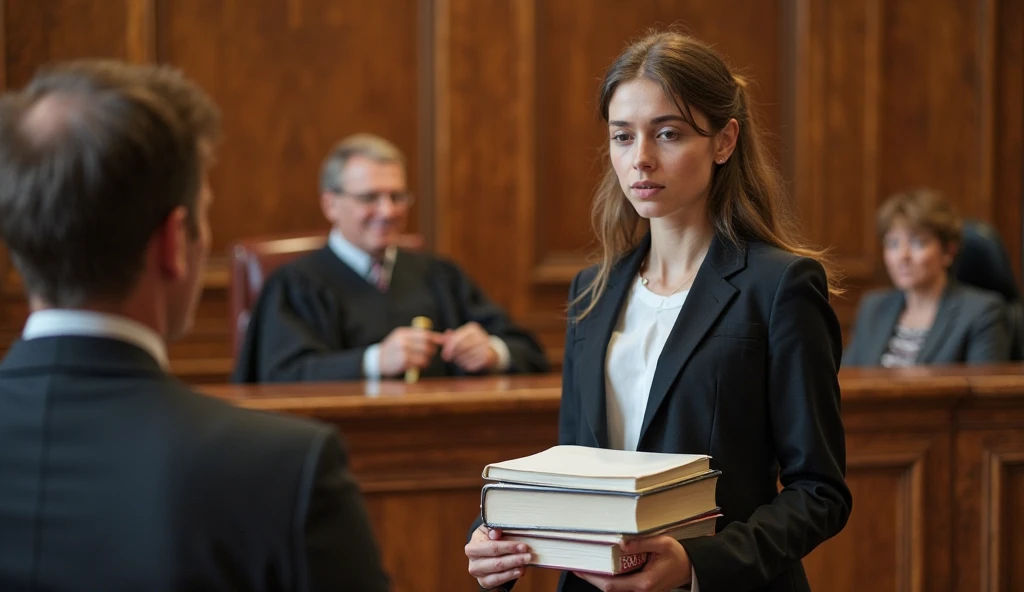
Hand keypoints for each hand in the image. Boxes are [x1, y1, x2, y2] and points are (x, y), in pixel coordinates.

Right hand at [378, 327, 441, 376]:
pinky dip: (422, 365)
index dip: (436, 338)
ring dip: (428, 359)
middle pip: (427, 344)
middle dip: (432, 350)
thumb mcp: (401, 338)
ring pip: (425, 355)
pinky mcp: (403, 362)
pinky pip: (420, 363)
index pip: (425, 334)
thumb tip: (438, 336)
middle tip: (431, 353)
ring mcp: (402, 351)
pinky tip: (418, 365)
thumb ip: (416, 336)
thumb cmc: (393, 349)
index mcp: (403, 333)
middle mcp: (403, 340)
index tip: (444, 341)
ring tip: (423, 360)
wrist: (377, 360)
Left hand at [441, 322, 498, 371]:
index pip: (455, 339)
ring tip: (460, 360)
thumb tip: (430, 337)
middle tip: (449, 359)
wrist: (490, 352)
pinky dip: (467, 366)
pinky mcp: (488, 356)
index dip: (448, 349)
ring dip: (459, 361)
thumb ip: (447, 339)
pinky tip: (467, 364)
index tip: (444, 356)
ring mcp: (485, 346)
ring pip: (465, 357)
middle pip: (460, 348)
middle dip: (453, 356)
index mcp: (472, 328)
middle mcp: (480, 335)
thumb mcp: (460, 339)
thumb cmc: (470, 344)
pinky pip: (472, 364)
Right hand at [465, 525, 531, 588]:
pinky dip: (510, 576)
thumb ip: (493, 528)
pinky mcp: (484, 582)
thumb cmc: (488, 537)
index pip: (492, 548)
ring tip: (526, 562)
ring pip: (499, 572)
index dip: (508, 547)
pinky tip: (520, 570)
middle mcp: (473, 563)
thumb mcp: (489, 529)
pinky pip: (498, 581)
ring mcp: (478, 574)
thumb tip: (496, 532)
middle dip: (514, 559)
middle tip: (528, 556)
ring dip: (514, 567)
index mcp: (472, 547)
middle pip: (496, 562)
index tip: (523, 546)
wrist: (483, 550)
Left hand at [573, 536, 691, 591]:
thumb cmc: (677, 556)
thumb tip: (622, 543)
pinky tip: (601, 567)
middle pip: (609, 589)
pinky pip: (620, 586)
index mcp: (645, 582)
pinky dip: (608, 578)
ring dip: (599, 577)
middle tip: (577, 564)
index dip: (593, 577)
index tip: (580, 569)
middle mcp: (641, 591)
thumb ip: (642, 543)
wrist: (688, 567)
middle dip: (592, 577)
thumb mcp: (663, 544)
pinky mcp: (639, 589)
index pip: (612, 584)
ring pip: (613, 588)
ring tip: (586, 563)